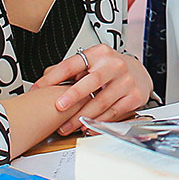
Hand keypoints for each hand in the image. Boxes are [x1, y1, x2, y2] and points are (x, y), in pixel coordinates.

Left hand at [33, 44, 152, 135]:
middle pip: (92, 81)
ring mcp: (126, 81)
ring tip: (67, 125)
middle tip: (59, 107)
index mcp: (99, 54)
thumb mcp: (90, 62)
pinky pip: (113, 113)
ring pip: (101, 102)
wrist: (138, 73)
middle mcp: (114, 65)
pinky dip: (98, 122)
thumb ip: (68, 70)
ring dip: (82, 116)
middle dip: (74, 95)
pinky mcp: (134, 97)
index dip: (54, 78)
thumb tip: (43, 82)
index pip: (72, 64)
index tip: (40, 90)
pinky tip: (86, 125)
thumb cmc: (109, 68)